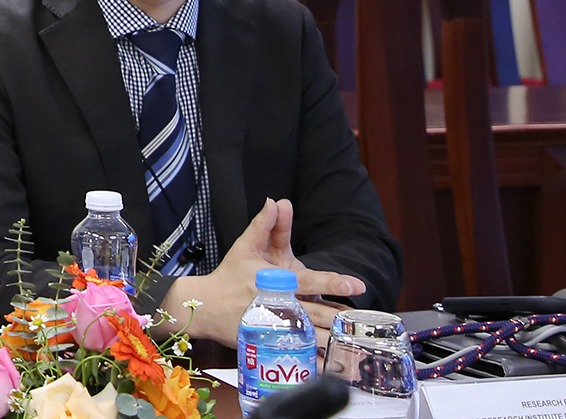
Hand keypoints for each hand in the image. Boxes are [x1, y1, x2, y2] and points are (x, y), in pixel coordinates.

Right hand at [165, 199, 365, 345]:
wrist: (205, 307)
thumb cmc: (228, 276)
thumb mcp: (244, 248)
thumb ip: (264, 226)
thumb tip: (276, 201)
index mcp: (275, 281)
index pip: (309, 282)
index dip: (333, 283)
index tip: (356, 285)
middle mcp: (277, 305)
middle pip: (316, 314)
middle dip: (340, 318)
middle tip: (360, 322)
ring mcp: (275, 328)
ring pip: (311, 337)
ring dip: (334, 341)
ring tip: (354, 343)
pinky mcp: (270, 344)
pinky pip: (298, 355)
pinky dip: (316, 360)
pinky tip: (333, 364)